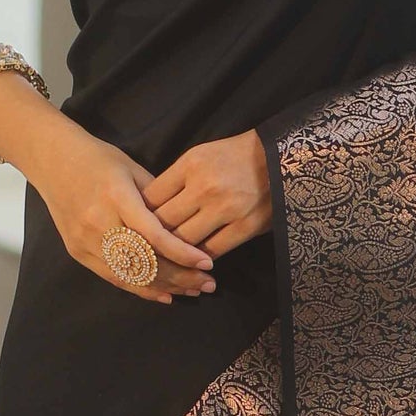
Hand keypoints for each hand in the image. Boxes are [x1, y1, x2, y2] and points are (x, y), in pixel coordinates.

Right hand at [25, 116, 216, 305]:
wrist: (53, 161)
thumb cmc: (99, 159)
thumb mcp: (133, 169)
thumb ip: (159, 199)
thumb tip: (189, 225)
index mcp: (116, 196)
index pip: (153, 234)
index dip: (182, 253)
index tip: (207, 262)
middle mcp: (98, 222)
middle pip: (144, 261)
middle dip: (180, 276)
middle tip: (208, 283)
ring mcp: (85, 240)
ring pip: (130, 275)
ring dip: (165, 287)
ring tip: (192, 290)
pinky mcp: (78, 252)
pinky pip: (113, 278)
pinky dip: (141, 288)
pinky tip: (165, 294)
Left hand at [142, 131, 271, 257]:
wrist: (279, 157)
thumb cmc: (235, 156)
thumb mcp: (200, 156)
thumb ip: (176, 180)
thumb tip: (149, 208)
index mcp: (190, 165)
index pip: (151, 198)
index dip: (139, 215)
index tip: (136, 226)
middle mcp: (204, 187)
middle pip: (163, 223)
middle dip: (151, 238)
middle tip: (145, 249)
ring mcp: (225, 209)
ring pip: (184, 241)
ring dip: (174, 252)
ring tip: (168, 258)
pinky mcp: (245, 227)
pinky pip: (212, 251)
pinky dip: (199, 258)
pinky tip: (194, 259)